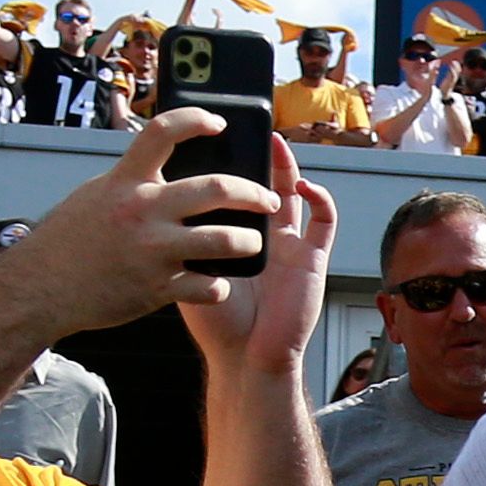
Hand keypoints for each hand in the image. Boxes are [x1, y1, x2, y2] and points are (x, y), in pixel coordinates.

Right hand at [0, 112, 294, 335]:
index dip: (196, 119)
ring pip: (225, 240)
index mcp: (125, 181)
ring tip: (253, 243)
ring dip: (248, 242)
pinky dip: (217, 286)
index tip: (219, 123)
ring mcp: (152, 250)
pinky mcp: (157, 287)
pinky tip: (216, 284)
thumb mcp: (97, 195)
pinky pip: (207, 286)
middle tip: (269, 200)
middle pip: (217, 188)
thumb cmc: (69, 240)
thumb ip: (133, 180)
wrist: (39, 289)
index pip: (163, 132)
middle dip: (254, 193)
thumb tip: (166, 162)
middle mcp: (142, 210)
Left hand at [172, 130, 333, 372]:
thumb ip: (181, 234)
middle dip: (258, 155)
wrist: (244, 356)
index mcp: (232, 237)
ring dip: (286, 167)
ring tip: (274, 144)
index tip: (211, 140)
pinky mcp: (314, 257)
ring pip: (293, 193)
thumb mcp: (186, 268)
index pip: (231, 192)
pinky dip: (319, 197)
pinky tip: (303, 186)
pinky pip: (325, 220)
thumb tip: (161, 193)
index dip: (227, 166)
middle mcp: (263, 236)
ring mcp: (290, 245)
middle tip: (246, 129)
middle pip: (261, 184)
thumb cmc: (215, 323)